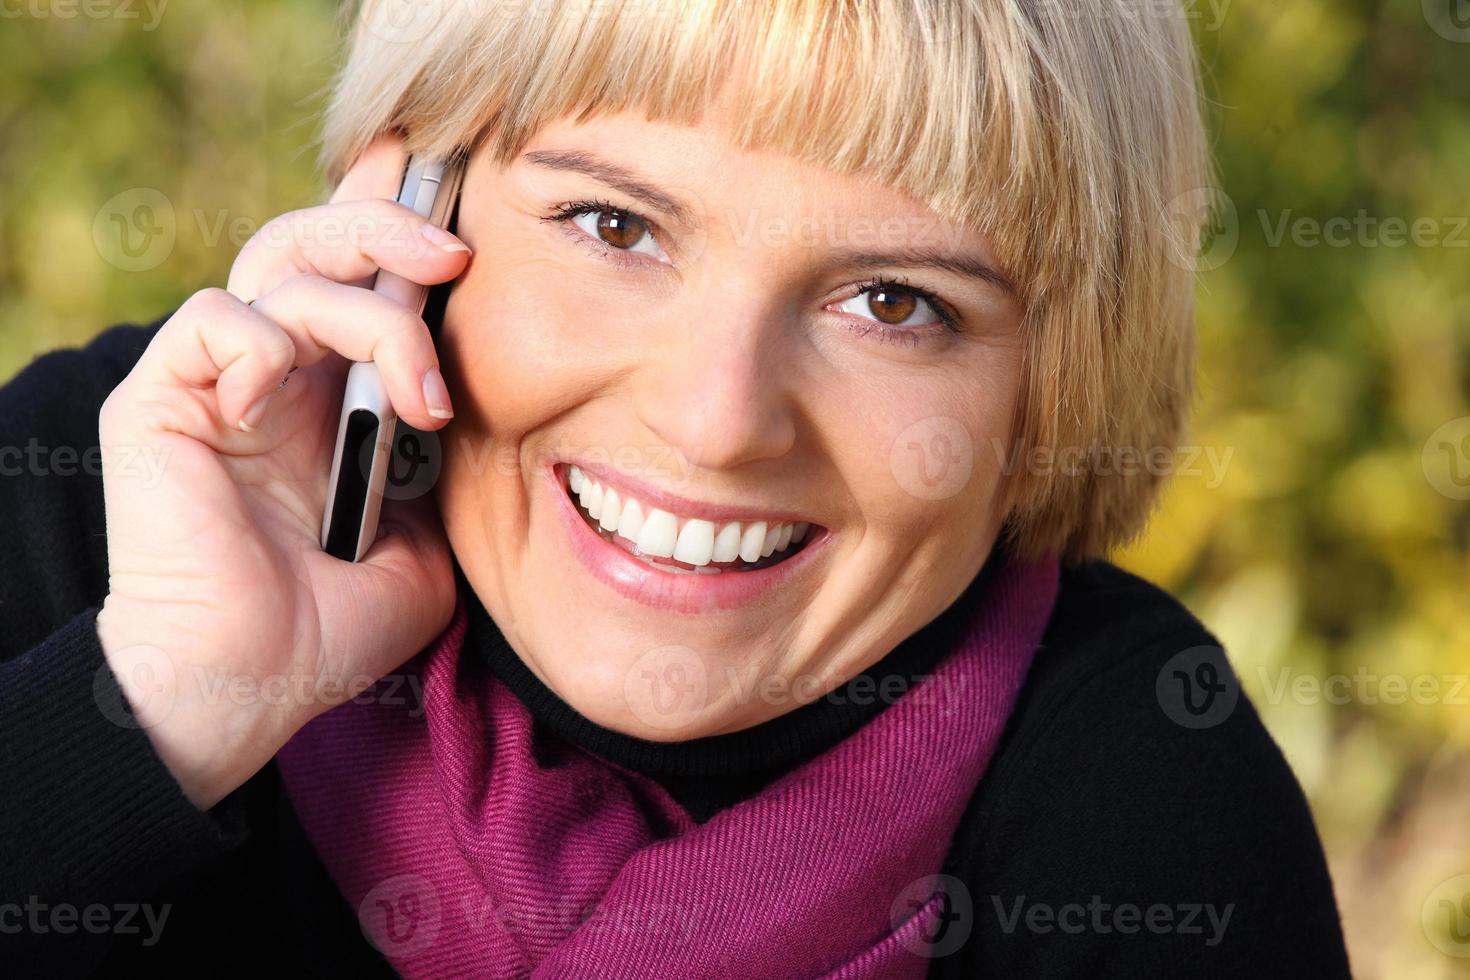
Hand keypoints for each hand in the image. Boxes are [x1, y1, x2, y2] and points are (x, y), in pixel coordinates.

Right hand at [95, 134, 469, 807]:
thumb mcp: (424, 548)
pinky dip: (263, 347)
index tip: (463, 230)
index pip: (356, 276)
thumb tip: (483, 421)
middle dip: (390, 227)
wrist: (248, 685)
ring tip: (421, 398)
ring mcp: (218, 381)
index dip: (395, 229)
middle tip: (455, 260)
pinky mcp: (163, 397)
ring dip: (369, 314)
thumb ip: (442, 476)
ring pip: (284, 265)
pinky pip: (218, 318)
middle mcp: (274, 375)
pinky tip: (277, 409)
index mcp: (329, 397)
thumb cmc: (328, 628)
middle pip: (319, 241)